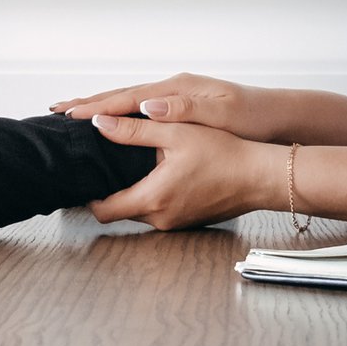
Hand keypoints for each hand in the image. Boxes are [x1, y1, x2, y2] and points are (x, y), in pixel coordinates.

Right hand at [51, 74, 274, 139]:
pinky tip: (109, 121)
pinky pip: (140, 109)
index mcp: (178, 88)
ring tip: (72, 111)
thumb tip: (148, 104)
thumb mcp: (222, 114)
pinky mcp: (181, 108)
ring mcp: (176, 97)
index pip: (129, 97)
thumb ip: (186, 109)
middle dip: (88, 101)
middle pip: (122, 94)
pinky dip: (118, 113)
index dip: (97, 105)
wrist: (279, 119)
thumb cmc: (253, 119)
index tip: (69, 113)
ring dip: (99, 106)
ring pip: (128, 101)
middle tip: (55, 108)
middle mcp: (173, 89)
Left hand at [85, 114, 286, 230]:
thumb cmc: (223, 153)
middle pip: (120, 211)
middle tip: (108, 166)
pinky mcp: (188, 221)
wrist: (259, 175)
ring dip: (134, 192)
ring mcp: (175, 223)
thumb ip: (134, 129)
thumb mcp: (176, 133)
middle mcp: (161, 218)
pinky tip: (162, 174)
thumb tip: (99, 122)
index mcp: (153, 198)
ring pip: (140, 212)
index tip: (88, 176)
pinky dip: (154, 196)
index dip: (90, 195)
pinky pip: (160, 212)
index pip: (103, 211)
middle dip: (111, 191)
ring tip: (135, 165)